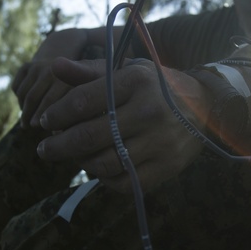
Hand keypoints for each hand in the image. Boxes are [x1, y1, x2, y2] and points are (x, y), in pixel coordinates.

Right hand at [11, 29, 88, 127]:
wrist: (67, 46)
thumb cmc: (79, 76)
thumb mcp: (84, 87)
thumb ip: (75, 105)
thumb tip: (62, 133)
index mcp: (65, 76)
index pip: (49, 100)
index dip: (43, 116)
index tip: (42, 128)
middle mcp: (48, 70)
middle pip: (33, 98)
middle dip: (30, 115)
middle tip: (30, 128)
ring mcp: (36, 66)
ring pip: (23, 93)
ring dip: (23, 110)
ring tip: (26, 124)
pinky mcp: (26, 66)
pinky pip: (17, 86)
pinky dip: (19, 99)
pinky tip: (24, 110)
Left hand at [35, 58, 205, 192]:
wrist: (206, 106)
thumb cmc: (156, 86)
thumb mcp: (127, 70)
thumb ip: (89, 71)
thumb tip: (54, 66)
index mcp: (136, 81)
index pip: (83, 101)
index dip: (57, 114)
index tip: (43, 121)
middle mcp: (148, 111)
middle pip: (89, 136)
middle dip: (58, 145)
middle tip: (43, 149)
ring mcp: (159, 142)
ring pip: (103, 163)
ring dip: (80, 163)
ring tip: (73, 157)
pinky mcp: (166, 167)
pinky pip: (124, 182)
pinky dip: (104, 179)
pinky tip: (98, 169)